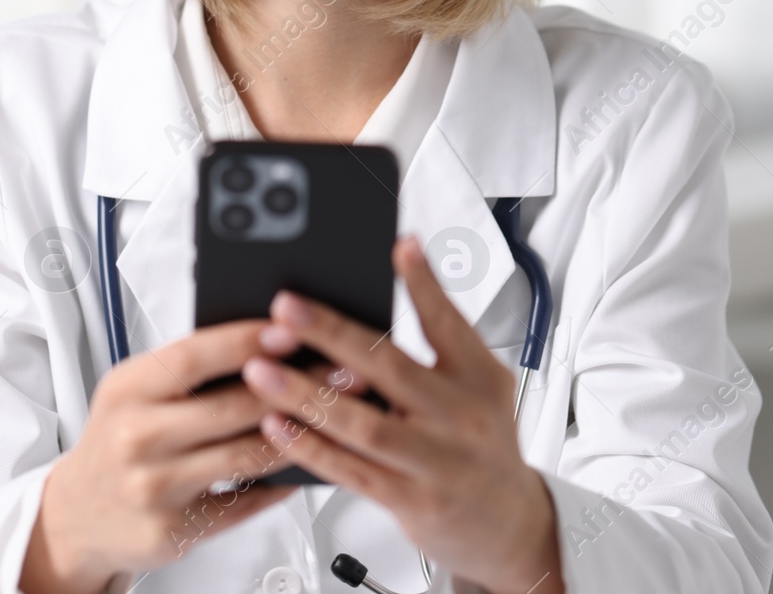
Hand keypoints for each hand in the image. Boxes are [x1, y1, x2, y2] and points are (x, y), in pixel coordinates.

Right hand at [21, 320, 349, 593]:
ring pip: (245, 457)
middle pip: (231, 407)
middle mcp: (137, 437)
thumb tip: (265, 340)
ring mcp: (154, 487)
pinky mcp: (173, 531)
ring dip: (301, 435)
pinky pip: (244, 504)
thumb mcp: (133, 392)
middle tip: (344, 371)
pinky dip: (280, 484)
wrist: (78, 513)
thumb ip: (185, 370)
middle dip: (296, 386)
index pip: (193, 358)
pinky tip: (307, 467)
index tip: (293, 329)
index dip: (246, 341)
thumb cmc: (119, 439)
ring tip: (337, 415)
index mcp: (127, 389)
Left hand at [239, 234, 564, 593]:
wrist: (511, 525)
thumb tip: (402, 267)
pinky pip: (353, 471)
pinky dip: (311, 447)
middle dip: (331, 334)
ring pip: (363, 424)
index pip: (449, 323)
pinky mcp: (413, 502)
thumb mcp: (481, 384)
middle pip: (390, 367)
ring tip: (261, 369)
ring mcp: (438, 461)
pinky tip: (277, 425)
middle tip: (285, 308)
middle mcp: (461, 415)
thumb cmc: (482, 444)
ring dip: (306, 394)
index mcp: (478, 377)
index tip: (398, 247)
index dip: (424, 284)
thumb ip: (443, 338)